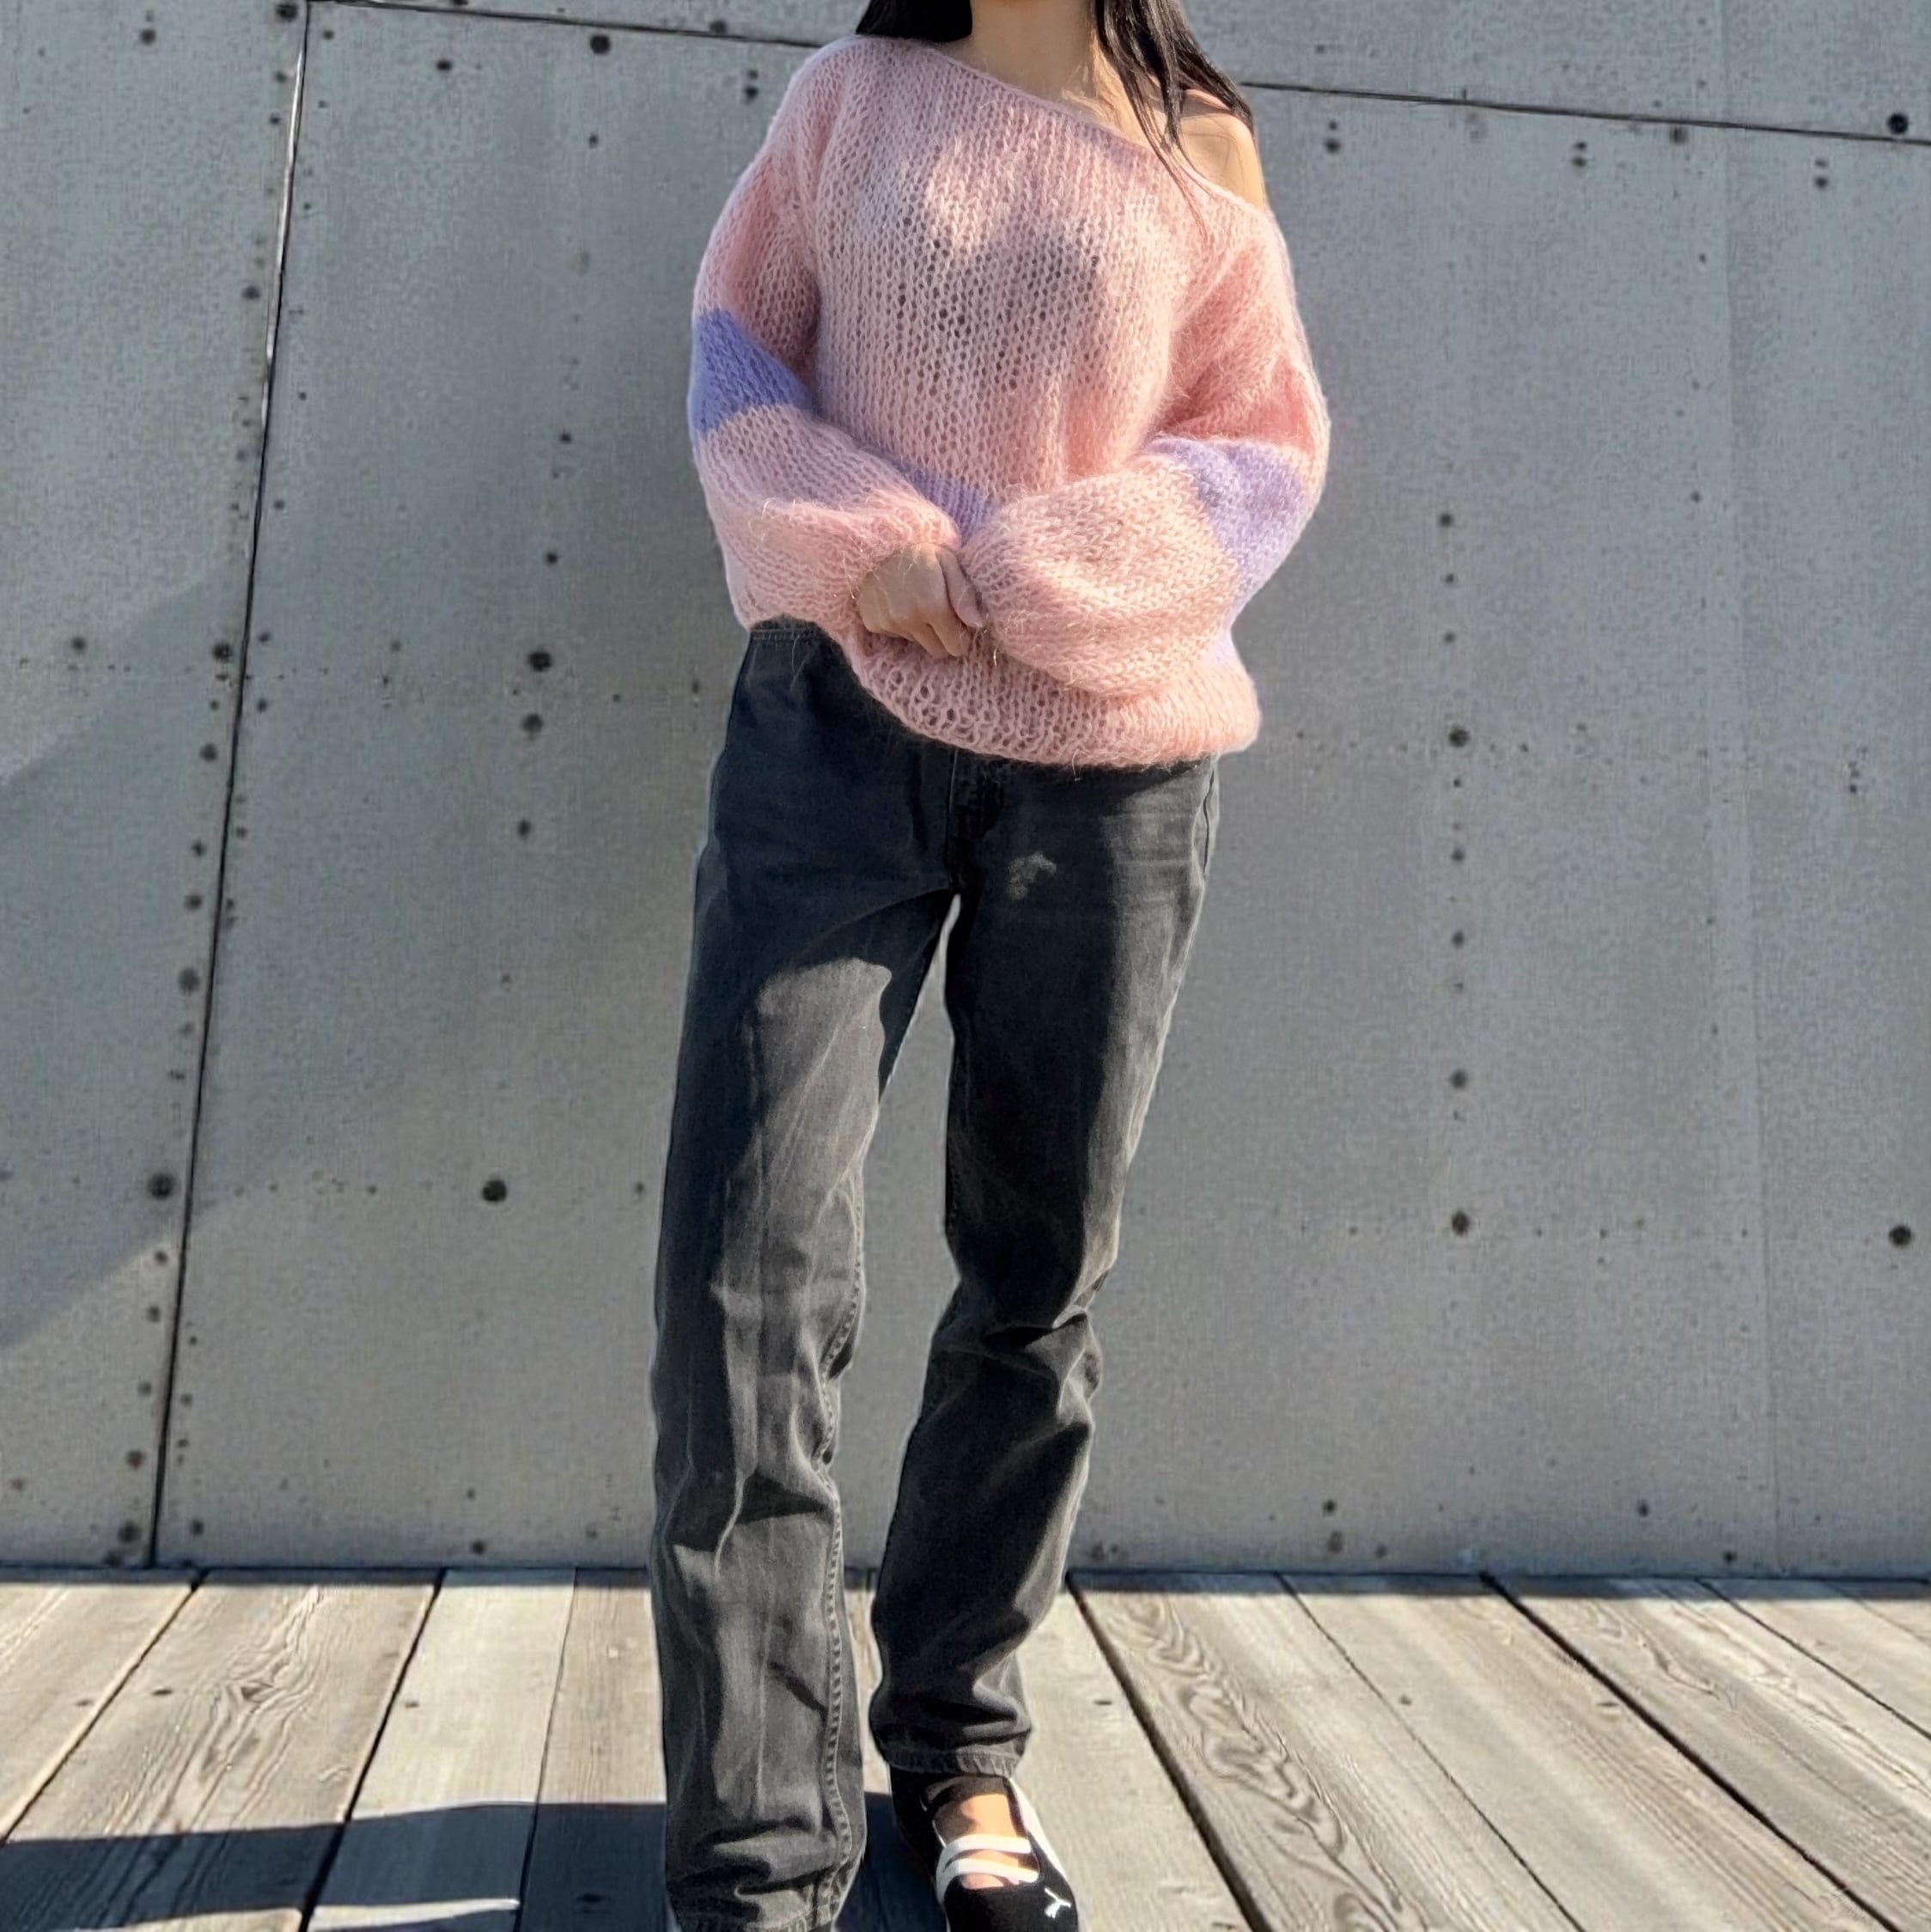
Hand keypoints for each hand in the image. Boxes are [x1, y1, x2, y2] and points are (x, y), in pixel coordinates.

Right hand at [854, 542, 986, 659]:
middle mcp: (909, 619)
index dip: (961, 637)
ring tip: (916, 601)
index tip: (959, 624)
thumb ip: (964, 595)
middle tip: (940, 616)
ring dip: (920, 629)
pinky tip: (898, 602)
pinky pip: (895, 635)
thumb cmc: (920, 550)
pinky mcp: (872, 624)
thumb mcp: (949, 564)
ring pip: (916, 642)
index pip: (956, 646)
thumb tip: (978, 624)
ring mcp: (888, 623)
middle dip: (943, 638)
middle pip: (937, 650)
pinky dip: (899, 624)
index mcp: (933, 606)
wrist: (877, 541)